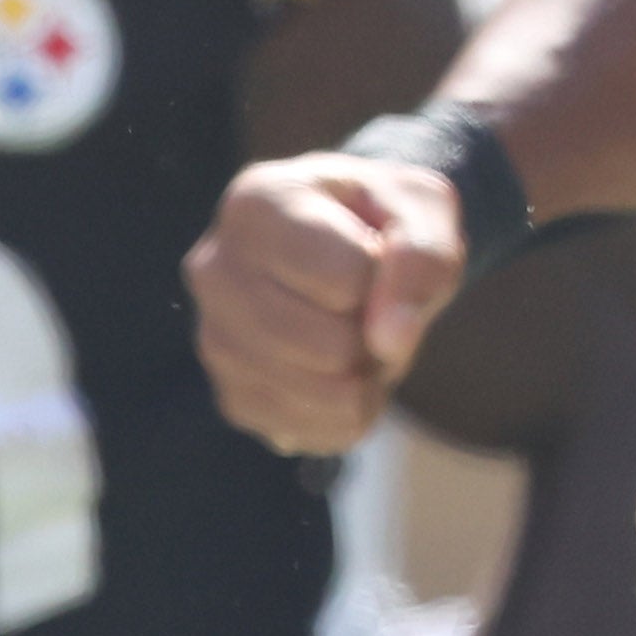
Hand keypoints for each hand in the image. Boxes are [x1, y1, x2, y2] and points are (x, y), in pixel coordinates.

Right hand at [188, 154, 468, 458]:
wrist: (352, 250)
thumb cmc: (383, 220)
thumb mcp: (422, 208)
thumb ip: (422, 255)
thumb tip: (388, 339)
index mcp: (256, 204)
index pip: (346, 279)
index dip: (387, 279)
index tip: (375, 254)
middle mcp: (214, 272)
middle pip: (329, 346)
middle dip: (376, 334)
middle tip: (370, 304)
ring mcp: (213, 340)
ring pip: (323, 394)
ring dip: (367, 373)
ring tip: (354, 330)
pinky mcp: (231, 397)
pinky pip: (312, 432)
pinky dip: (350, 409)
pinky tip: (339, 367)